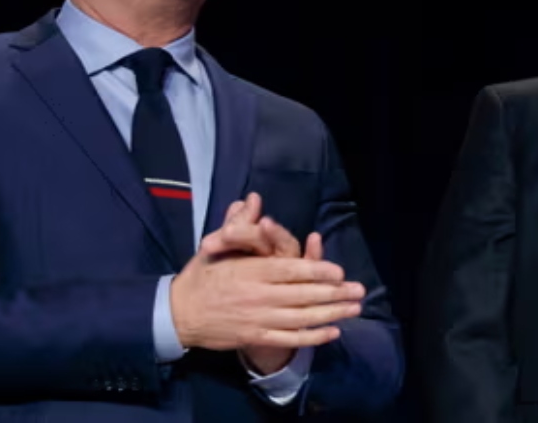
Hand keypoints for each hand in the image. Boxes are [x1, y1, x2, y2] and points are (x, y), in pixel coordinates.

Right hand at [171, 194, 362, 366]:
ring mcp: (258, 318)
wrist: (178, 314)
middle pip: (302, 295)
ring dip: (330, 314)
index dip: (317, 271)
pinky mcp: (255, 336)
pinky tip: (332, 332)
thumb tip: (253, 199)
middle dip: (334, 294)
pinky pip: (289, 338)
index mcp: (250, 271)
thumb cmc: (201, 275)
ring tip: (353, 309)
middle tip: (358, 290)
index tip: (339, 271)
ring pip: (301, 318)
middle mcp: (257, 295)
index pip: (289, 271)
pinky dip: (312, 337)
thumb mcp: (216, 245)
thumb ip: (239, 223)